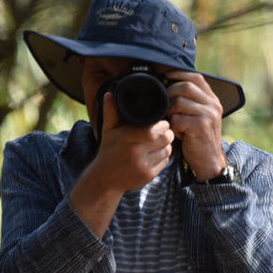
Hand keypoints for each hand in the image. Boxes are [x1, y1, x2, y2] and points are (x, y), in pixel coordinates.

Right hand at [69, 93, 173, 237]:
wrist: (104, 179)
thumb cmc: (108, 151)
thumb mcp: (108, 131)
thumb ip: (111, 112)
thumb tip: (109, 94)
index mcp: (127, 139)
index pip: (154, 131)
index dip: (163, 126)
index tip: (163, 123)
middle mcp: (135, 153)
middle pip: (165, 140)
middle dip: (168, 134)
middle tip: (165, 132)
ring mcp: (142, 166)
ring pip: (167, 151)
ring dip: (166, 145)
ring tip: (160, 142)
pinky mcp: (148, 176)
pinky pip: (165, 162)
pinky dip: (163, 157)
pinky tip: (156, 154)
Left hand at [165, 71, 226, 180]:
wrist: (209, 161)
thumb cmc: (198, 138)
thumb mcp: (199, 116)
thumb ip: (191, 101)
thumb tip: (169, 84)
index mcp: (212, 99)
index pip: (196, 77)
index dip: (179, 74)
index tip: (165, 76)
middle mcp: (213, 104)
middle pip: (185, 86)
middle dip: (170, 93)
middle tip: (166, 106)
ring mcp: (208, 115)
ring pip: (179, 102)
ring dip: (170, 112)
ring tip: (173, 122)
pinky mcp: (200, 127)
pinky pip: (177, 119)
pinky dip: (173, 127)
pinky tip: (177, 134)